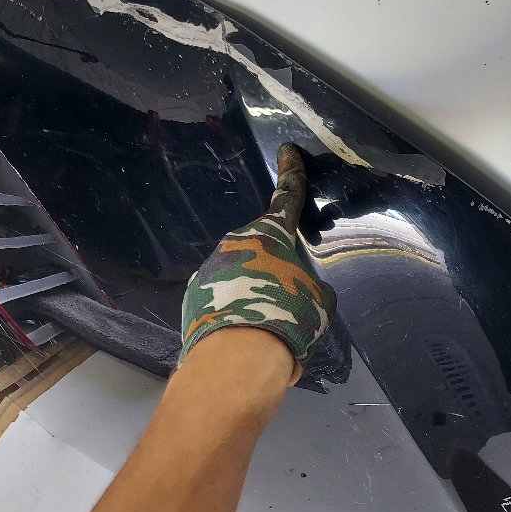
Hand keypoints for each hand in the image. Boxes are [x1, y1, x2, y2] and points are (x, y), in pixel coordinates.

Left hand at [180, 143, 336, 384]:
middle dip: (272, 264)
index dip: (292, 174)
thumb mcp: (319, 301)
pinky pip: (220, 298)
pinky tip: (244, 334)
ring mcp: (209, 269)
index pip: (286, 197)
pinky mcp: (191, 298)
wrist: (238, 359)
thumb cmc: (286, 316)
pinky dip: (233, 310)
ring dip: (251, 290)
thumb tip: (302, 295)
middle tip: (287, 293)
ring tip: (266, 323)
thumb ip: (311, 288)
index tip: (287, 152)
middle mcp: (235, 243)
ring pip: (237, 274)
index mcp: (270, 234)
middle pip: (259, 246)